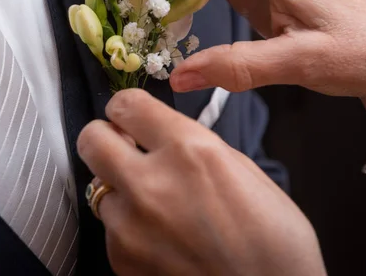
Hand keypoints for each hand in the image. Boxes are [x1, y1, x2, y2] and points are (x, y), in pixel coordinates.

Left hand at [77, 89, 325, 275]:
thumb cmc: (275, 240)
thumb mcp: (243, 171)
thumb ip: (195, 145)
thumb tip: (164, 136)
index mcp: (188, 150)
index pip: (125, 104)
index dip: (126, 106)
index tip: (130, 115)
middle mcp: (151, 184)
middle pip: (91, 139)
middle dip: (106, 138)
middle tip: (125, 147)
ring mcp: (130, 226)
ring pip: (99, 188)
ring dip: (121, 189)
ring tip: (156, 205)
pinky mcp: (122, 261)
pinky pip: (110, 229)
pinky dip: (128, 227)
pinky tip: (160, 237)